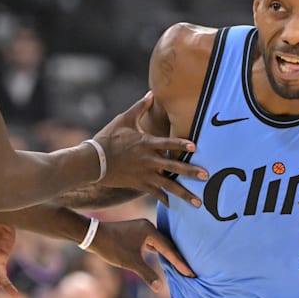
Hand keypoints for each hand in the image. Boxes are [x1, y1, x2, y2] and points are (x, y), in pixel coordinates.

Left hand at [88, 218, 195, 290]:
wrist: (93, 236)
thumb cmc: (112, 247)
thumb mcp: (131, 263)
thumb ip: (147, 274)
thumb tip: (159, 288)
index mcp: (149, 231)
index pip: (169, 250)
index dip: (180, 263)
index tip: (190, 273)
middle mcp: (148, 226)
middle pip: (167, 245)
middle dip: (177, 259)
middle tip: (190, 271)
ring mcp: (142, 228)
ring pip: (159, 244)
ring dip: (168, 255)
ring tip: (180, 266)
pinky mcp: (136, 232)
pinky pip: (152, 243)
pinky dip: (158, 252)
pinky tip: (163, 259)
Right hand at [92, 92, 207, 206]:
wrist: (92, 161)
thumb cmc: (108, 138)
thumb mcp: (124, 119)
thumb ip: (140, 107)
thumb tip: (151, 93)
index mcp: (146, 143)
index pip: (168, 143)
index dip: (181, 144)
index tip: (195, 147)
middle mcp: (149, 160)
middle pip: (174, 167)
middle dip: (191, 172)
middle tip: (206, 176)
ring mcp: (144, 174)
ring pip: (168, 186)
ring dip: (184, 194)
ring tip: (198, 202)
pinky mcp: (139, 184)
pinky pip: (155, 193)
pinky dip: (165, 199)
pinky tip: (173, 205)